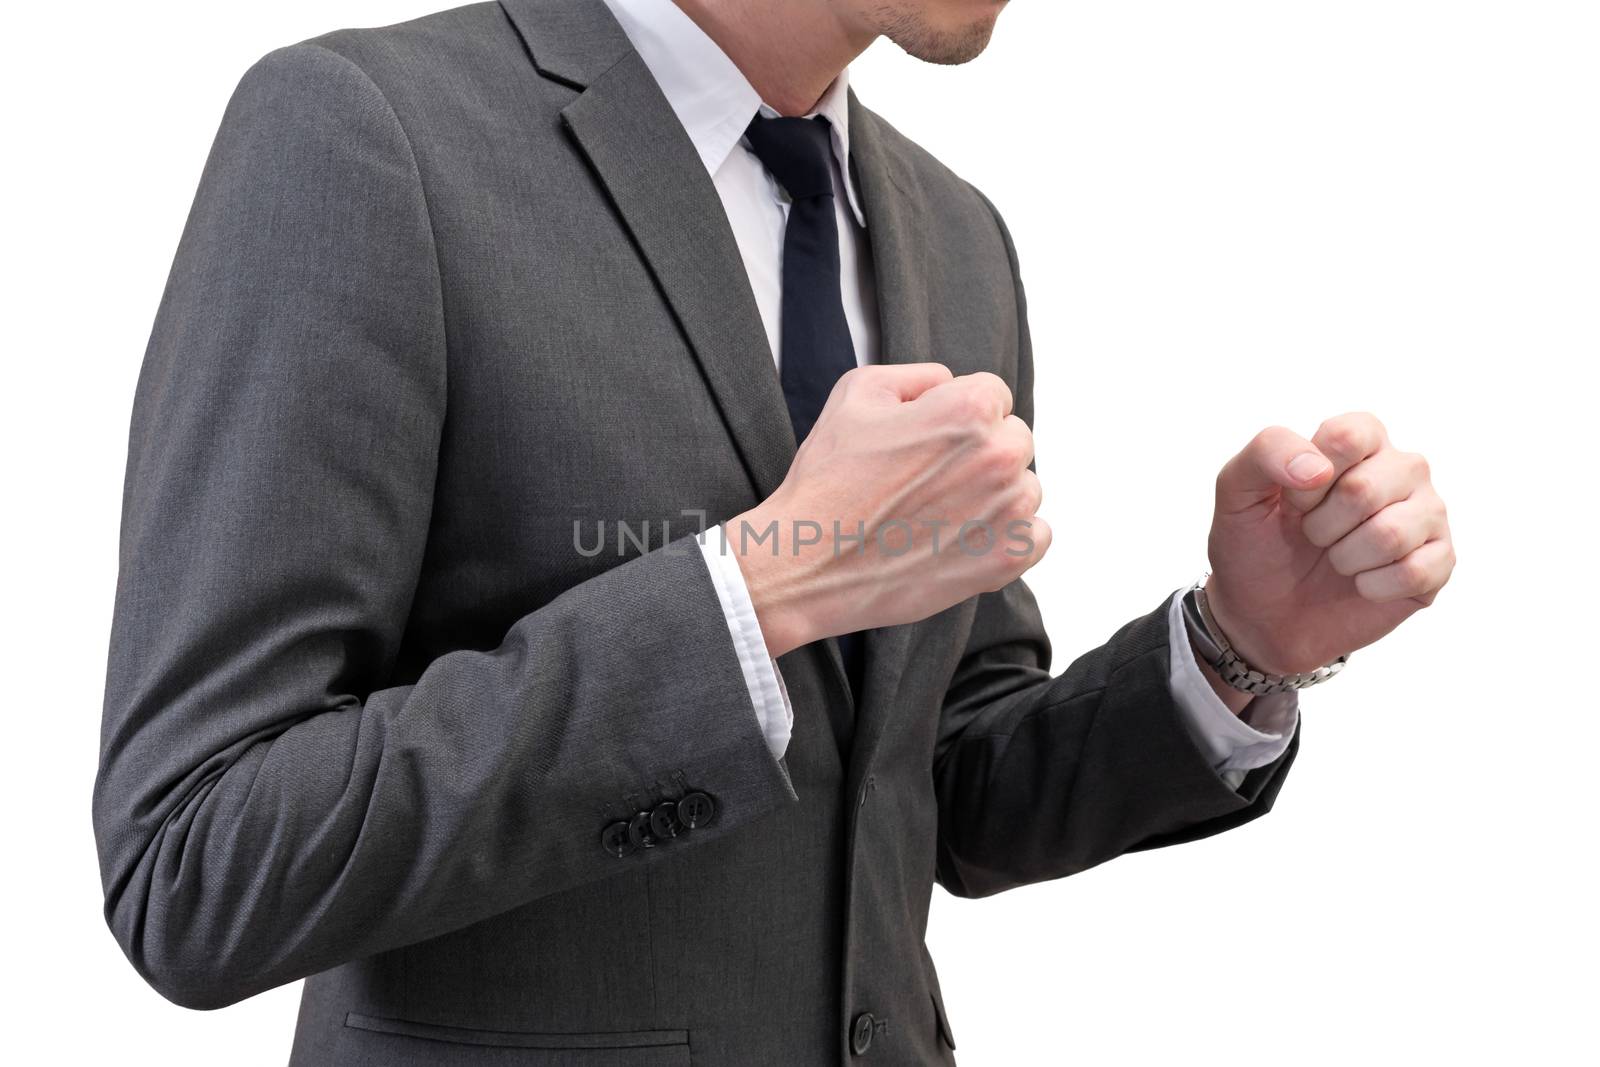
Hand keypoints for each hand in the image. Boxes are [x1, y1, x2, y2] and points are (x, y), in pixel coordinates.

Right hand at [727, 363, 1050, 657]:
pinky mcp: (1004, 560)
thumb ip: (917, 376)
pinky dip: (1008, 537)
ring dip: (995, 496)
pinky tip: (965, 538)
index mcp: (968, 410)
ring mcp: (1005, 512)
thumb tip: (948, 385)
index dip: (957, 412)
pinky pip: (1036, 536)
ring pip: (1025, 488)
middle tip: (931, 478)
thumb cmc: (828, 479)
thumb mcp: (856, 393)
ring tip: (940, 512)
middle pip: (1015, 439)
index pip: (994, 394)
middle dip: (982, 451)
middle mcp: (997, 457)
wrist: (808, 563)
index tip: (929, 439)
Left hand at [1204, 412, 1454, 676]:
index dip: (1308, 481)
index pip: (1349, 435)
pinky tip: (1360, 584)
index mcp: (1361, 439)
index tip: (1293, 503)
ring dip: (1345, 558)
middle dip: (1320, 526)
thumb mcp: (1237, 492)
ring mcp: (1428, 514)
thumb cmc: (1257, 545)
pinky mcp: (1440, 562)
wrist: (1265, 615)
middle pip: (1364, 489)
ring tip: (1335, 559)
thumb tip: (1318, 468)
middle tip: (1313, 536)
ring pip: (1391, 534)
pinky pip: (1415, 573)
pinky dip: (1372, 587)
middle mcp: (1403, 468)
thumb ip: (1266, 452)